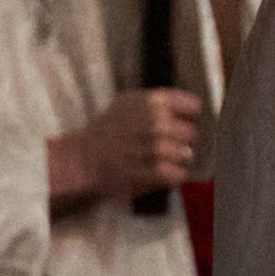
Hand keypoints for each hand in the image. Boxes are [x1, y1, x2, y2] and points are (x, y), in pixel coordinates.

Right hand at [49, 86, 203, 205]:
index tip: (193, 114)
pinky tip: (175, 172)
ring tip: (181, 156)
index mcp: (142, 103)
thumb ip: (158, 102)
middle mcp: (143, 123)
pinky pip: (169, 173)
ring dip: (183, 156)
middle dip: (188, 137)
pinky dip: (177, 174)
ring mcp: (140, 149)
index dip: (191, 108)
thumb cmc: (109, 129)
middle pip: (185, 130)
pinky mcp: (136, 172)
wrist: (82, 156)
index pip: (183, 102)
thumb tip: (193, 106)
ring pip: (179, 152)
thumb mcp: (128, 104)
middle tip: (186, 141)